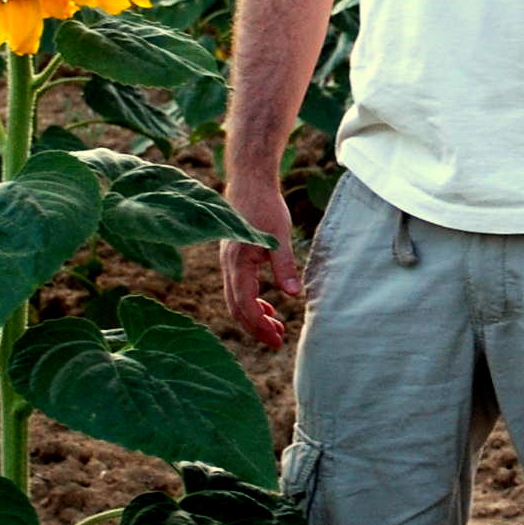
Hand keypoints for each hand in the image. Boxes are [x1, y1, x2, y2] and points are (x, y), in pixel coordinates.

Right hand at [220, 177, 301, 350]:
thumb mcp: (279, 236)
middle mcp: (229, 266)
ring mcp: (229, 263)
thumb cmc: (264, 206)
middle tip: (277, 342)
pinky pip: (238, 288)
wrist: (249, 182)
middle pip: (236, 308)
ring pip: (236, 300)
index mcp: (238, 262)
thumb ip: (284, 266)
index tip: (276, 339)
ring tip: (276, 328)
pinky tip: (270, 306)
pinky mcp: (234, 258)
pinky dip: (252, 301)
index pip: (245, 304)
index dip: (259, 326)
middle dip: (256, 327)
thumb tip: (294, 295)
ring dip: (254, 316)